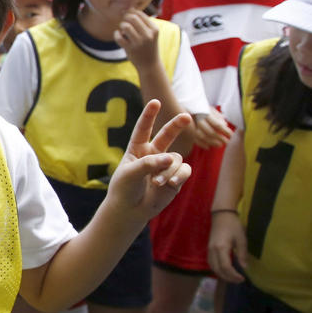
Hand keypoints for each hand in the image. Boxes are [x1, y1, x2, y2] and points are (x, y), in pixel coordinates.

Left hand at [105, 99, 191, 218]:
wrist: (131, 210)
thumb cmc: (125, 189)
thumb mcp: (131, 173)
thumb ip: (149, 163)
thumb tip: (171, 158)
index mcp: (137, 149)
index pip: (143, 129)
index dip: (149, 116)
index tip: (155, 102)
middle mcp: (153, 154)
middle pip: (166, 135)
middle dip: (176, 125)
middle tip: (186, 117)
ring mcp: (165, 165)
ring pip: (176, 159)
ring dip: (168, 170)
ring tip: (157, 182)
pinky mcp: (176, 177)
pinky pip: (184, 170)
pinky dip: (178, 175)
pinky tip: (170, 183)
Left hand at [115, 9, 160, 68]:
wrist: (150, 64)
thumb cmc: (148, 46)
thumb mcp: (151, 33)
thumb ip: (143, 22)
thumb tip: (130, 8)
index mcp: (154, 29)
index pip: (140, 14)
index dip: (131, 11)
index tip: (126, 13)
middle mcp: (148, 35)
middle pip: (132, 18)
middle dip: (125, 17)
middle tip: (124, 21)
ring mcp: (139, 43)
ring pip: (125, 26)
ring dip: (121, 26)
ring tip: (123, 30)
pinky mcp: (130, 49)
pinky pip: (119, 37)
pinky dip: (116, 34)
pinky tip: (118, 35)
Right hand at [191, 111, 231, 149]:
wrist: (182, 106)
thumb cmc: (199, 107)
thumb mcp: (209, 108)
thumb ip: (217, 116)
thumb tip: (225, 125)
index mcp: (205, 113)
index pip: (217, 125)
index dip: (225, 131)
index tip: (231, 135)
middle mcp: (198, 120)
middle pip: (210, 132)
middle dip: (219, 138)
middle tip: (227, 142)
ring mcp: (191, 125)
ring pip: (202, 137)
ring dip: (212, 142)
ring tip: (219, 145)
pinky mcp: (187, 130)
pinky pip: (194, 139)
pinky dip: (202, 144)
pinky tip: (208, 147)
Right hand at [208, 210, 247, 282]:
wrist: (221, 215)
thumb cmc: (233, 225)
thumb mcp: (241, 239)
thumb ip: (242, 254)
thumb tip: (244, 267)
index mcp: (221, 248)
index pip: (226, 267)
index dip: (233, 275)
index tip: (242, 278)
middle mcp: (213, 251)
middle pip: (218, 270)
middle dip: (228, 277)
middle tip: (239, 280)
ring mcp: (209, 250)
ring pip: (213, 267)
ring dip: (222, 275)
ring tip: (232, 277)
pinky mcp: (209, 249)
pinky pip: (211, 263)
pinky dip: (217, 270)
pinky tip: (224, 271)